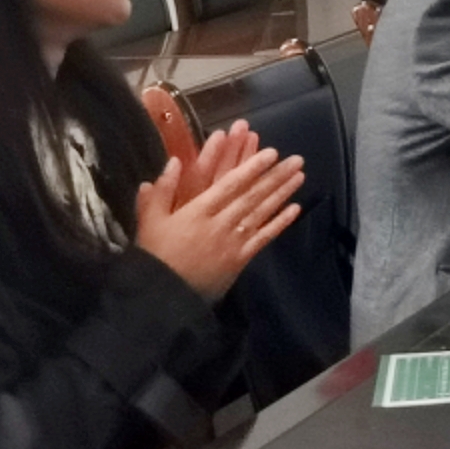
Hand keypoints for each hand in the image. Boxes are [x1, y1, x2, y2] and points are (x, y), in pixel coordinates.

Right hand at [132, 129, 305, 301]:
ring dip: (282, 193)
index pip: (230, 184)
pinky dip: (280, 223)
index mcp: (198, 211)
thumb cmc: (155, 255)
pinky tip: (295, 209)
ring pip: (262, 212)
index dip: (252, 167)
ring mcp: (233, 242)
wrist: (162, 295)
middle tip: (297, 160)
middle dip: (275, 176)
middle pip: (252, 195)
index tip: (271, 153)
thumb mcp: (150, 221)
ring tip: (299, 176)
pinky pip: (263, 237)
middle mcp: (220, 223)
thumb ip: (162, 191)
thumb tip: (175, 161)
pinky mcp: (240, 259)